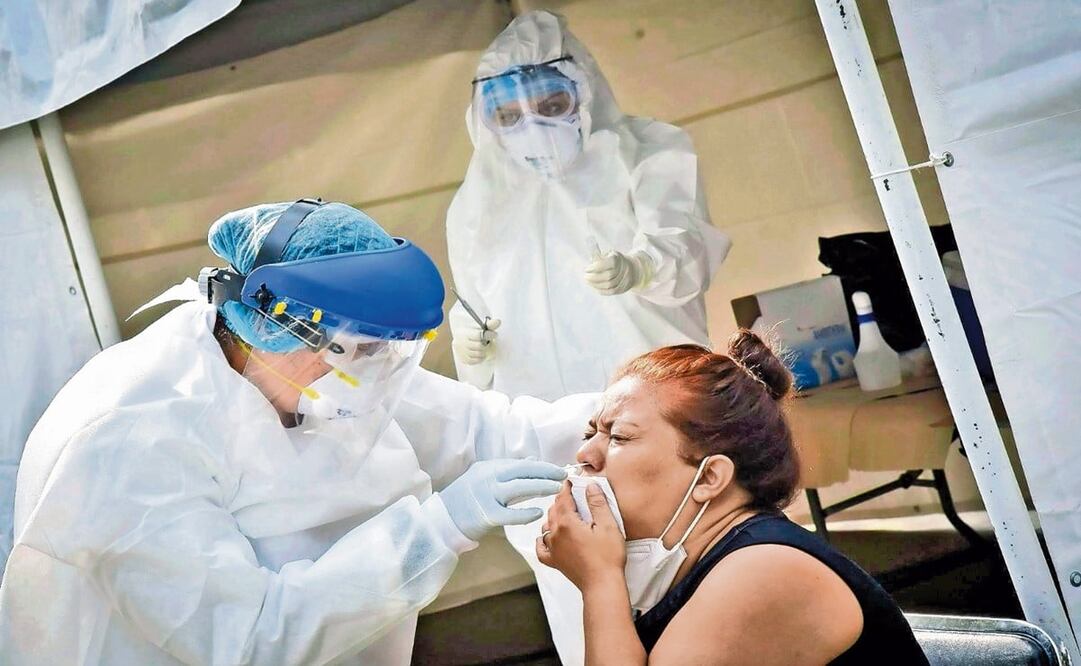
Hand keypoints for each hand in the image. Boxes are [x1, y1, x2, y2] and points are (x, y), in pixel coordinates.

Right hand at [441, 459, 565, 541]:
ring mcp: (487, 496)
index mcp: (488, 467)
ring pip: (520, 487)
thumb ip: (507, 471)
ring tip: (556, 489)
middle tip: (562, 476)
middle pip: (523, 471)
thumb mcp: (483, 478)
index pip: (520, 464)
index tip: (556, 469)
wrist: (442, 519)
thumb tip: (531, 460)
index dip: (541, 466)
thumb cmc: (465, 499)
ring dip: (541, 487)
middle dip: (546, 472)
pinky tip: (538, 512)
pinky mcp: (486, 515)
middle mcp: (488, 477)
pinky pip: (511, 514)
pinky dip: (526, 512)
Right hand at [452, 318, 500, 364]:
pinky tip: (480, 353)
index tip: (494, 334)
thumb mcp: (479, 327)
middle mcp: (461, 342)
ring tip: (483, 347)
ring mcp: (461, 352)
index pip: (479, 335)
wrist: (460, 339)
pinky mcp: (463, 359)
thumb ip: (489, 325)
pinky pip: (476, 361)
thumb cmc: (472, 332)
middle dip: (485, 344)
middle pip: (479, 346)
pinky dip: (480, 358)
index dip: (489, 335)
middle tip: (487, 342)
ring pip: (479, 354)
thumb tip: (498, 321)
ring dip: (484, 351)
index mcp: (465, 332)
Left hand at [537, 482, 626, 590]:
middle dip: (562, 500)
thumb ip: (598, 503)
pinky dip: (543, 539)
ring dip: (554, 516)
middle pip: (554, 509)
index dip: (567, 487)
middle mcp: (556, 534)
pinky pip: (542, 547)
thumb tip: (590, 487)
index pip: (563, 498)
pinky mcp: (555, 561)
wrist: (602, 585)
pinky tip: (549, 537)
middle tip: (572, 495)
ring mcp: (553, 549)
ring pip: (547, 525)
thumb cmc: (607, 558)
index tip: (570, 481)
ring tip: (566, 513)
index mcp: (567, 523)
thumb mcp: (608, 525)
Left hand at [584, 250, 652, 295]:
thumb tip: (591, 260)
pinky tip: (594, 286)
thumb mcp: (608, 254)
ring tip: (588, 281)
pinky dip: (601, 290)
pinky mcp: (623, 288)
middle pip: (608, 276)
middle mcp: (623, 269)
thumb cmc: (615, 260)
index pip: (608, 263)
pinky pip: (611, 291)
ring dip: (595, 284)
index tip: (586, 269)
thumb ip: (599, 256)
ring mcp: (624, 280)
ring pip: (609, 285)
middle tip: (585, 276)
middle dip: (594, 277)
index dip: (596, 267)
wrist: (632, 269)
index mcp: (618, 259)